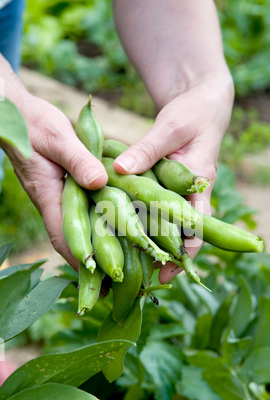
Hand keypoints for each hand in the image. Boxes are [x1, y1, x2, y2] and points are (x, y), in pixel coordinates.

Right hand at [4, 93, 107, 269]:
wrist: (18, 114)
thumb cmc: (34, 124)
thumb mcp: (58, 138)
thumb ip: (77, 159)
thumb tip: (100, 183)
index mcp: (48, 195)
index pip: (63, 236)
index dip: (81, 260)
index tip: (99, 280)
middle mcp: (54, 202)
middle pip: (73, 241)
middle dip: (91, 264)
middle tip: (114, 285)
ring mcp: (60, 198)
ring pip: (80, 229)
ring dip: (97, 247)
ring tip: (120, 266)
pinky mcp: (67, 189)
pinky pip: (84, 212)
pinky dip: (98, 224)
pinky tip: (115, 231)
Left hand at [113, 77, 233, 282]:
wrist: (202, 102)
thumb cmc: (193, 113)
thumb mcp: (171, 127)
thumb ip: (148, 149)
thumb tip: (119, 170)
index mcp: (200, 184)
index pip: (197, 227)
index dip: (185, 252)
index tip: (168, 271)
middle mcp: (191, 194)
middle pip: (181, 234)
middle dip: (167, 257)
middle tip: (146, 278)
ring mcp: (178, 191)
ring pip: (167, 224)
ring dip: (154, 243)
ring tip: (133, 264)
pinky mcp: (166, 185)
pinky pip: (155, 208)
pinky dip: (143, 220)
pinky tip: (125, 231)